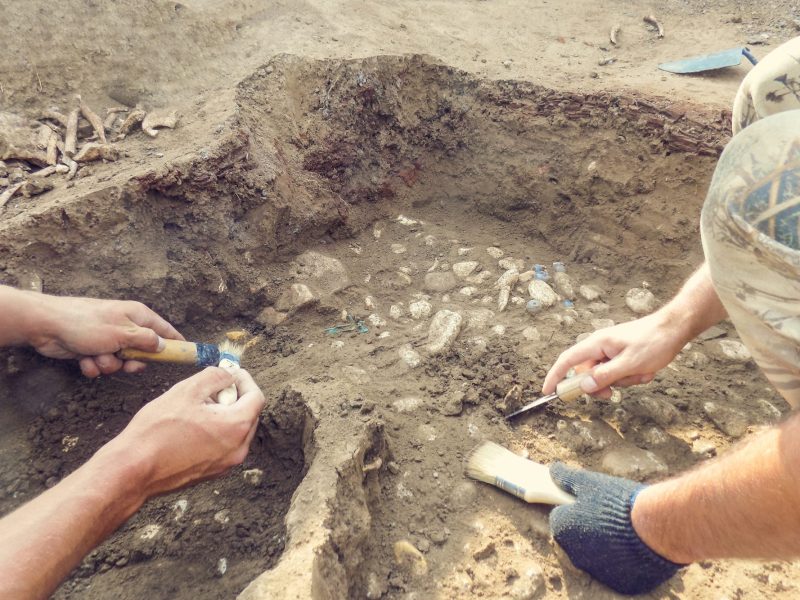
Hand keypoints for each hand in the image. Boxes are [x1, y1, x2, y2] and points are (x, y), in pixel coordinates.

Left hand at [28, 295, 183, 377]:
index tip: (185, 356)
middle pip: (142, 352)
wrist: (47, 326)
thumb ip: (146, 341)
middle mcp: (125, 326)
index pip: (165, 330)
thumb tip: (163, 345)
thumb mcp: (122, 333)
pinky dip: (93, 365)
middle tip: (127, 364)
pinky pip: (102, 364)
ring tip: (97, 356)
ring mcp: (108, 338)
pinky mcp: (93, 349)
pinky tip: (83, 359)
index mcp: (137, 316)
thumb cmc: (86, 324)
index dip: (175, 343)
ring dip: (109, 364)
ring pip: (120, 362)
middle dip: (132, 362)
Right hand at [109, 367, 265, 496]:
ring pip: (237, 431)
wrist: (133, 469)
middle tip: (213, 387)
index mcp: (236, 427)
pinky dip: (218, 431)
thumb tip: (228, 374)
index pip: (256, 397)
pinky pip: (225, 445)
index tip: (232, 372)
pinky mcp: (212, 472)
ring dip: (225, 414)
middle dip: (235, 397)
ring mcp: (226, 464)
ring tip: (199, 406)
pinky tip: (193, 425)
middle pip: (249, 414)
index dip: (245, 380)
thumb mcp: (187, 391)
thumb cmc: (157, 431)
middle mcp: (238, 449)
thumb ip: (215, 377)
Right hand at [542, 312, 686, 398]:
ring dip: (622, 381)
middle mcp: (600, 346)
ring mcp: (611, 351)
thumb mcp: (630, 363)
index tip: (548, 391)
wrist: (675, 328)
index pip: (567, 361)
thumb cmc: (654, 341)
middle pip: (587, 373)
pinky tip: (646, 371)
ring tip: (641, 373)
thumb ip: (605, 376)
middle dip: (601, 386)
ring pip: (605, 375)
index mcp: (596, 344)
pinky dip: (631, 376)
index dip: (555, 376)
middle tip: (613, 394)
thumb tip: (584, 387)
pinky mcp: (621, 355)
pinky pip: (618, 372)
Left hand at [549, 463, 682, 594]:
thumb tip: (554, 470)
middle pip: (578, 539)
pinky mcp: (619, 583)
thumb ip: (568, 478)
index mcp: (563, 529)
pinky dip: (624, 561)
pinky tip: (636, 547)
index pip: (561, 518)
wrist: (655, 528)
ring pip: (597, 556)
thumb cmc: (618, 503)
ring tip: (626, 530)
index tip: (590, 503)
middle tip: (611, 516)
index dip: (575, 508)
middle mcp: (574, 555)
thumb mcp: (590, 483)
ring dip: (606, 546)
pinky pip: (618, 570)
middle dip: (589, 528)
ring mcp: (597, 571)